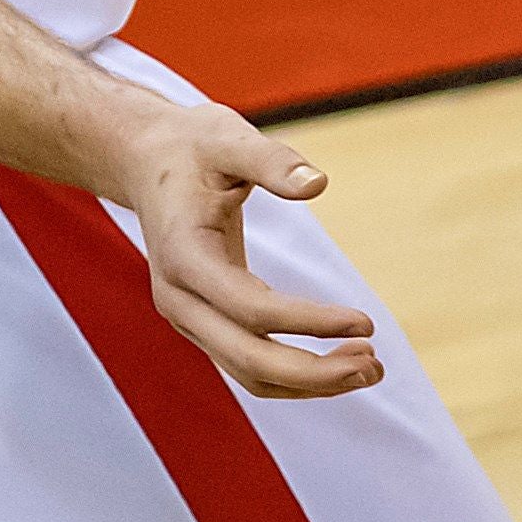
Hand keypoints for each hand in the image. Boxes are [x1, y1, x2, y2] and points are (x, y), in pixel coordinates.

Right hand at [104, 98, 382, 399]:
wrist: (146, 160)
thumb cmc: (192, 146)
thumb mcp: (227, 138)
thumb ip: (271, 161)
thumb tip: (319, 183)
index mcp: (183, 255)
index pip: (250, 308)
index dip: (309, 322)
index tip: (365, 321)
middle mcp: (179, 298)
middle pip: (248, 360)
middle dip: (314, 373)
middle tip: (375, 364)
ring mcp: (188, 316)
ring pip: (249, 373)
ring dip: (310, 383)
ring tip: (370, 368)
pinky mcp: (203, 321)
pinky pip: (249, 363)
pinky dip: (294, 373)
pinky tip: (338, 362)